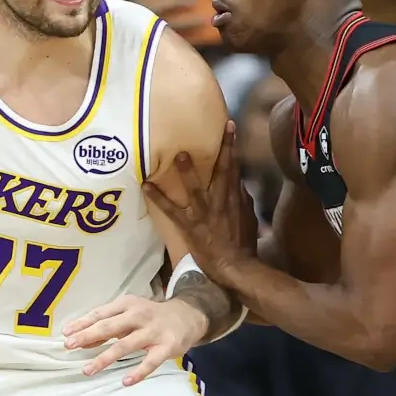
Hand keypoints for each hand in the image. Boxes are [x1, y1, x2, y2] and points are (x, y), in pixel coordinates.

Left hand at [61, 294, 208, 384]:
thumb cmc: (151, 317)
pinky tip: (125, 382)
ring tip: (88, 370)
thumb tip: (81, 339)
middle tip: (69, 346)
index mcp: (127, 304)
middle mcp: (139, 315)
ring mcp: (153, 332)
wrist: (188, 316)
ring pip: (125, 346)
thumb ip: (107, 326)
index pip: (101, 314)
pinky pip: (150, 362)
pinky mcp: (166, 347)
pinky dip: (137, 373)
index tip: (66, 334)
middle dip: (87, 336)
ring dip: (104, 358)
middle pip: (109, 327)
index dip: (82, 323)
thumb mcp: (129, 314)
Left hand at [142, 122, 255, 283]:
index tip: (229, 127)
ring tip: (178, 155)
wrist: (235, 267)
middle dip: (221, 149)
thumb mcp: (248, 219)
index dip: (231, 147)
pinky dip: (158, 198)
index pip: (234, 168)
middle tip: (216, 127)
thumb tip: (238, 182)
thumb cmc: (242, 245)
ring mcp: (204, 214)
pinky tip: (146, 186)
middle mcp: (220, 203)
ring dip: (187, 172)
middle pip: (221, 172)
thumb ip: (243, 199)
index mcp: (234, 200)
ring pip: (195, 189)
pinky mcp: (189, 227)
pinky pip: (171, 211)